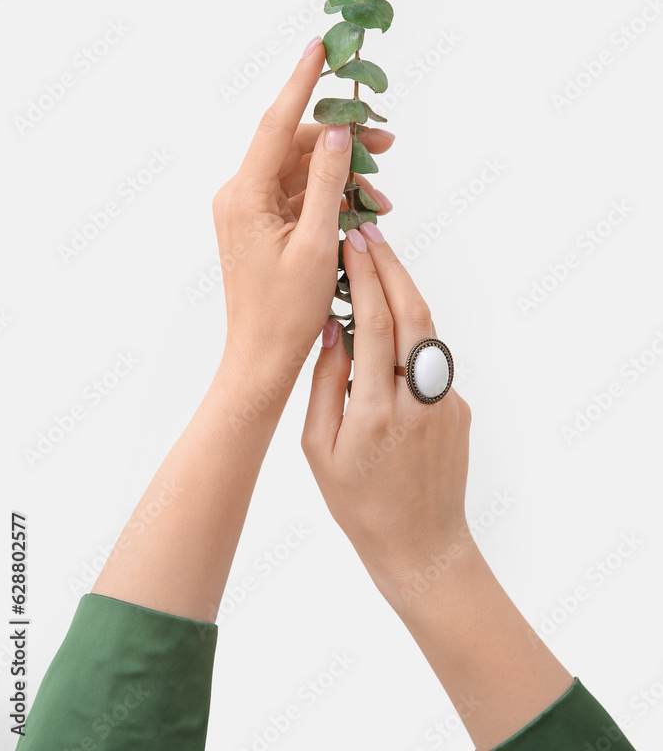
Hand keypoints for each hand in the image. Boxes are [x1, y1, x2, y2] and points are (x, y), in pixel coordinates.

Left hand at [213, 37, 394, 380]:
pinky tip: (362, 209)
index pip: (276, 124)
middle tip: (385, 141)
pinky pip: (297, 196)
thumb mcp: (316, 243)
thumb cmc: (286, 312)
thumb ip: (327, 183)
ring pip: (299, 171)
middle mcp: (239, 195)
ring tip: (381, 196)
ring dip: (340, 175)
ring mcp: (248, 210)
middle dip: (340, 141)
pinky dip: (329, 197)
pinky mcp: (260, 225)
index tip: (320, 45)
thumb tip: (336, 132)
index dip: (301, 81)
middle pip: (293, 147)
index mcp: (244, 195)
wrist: (262, 358)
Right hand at [301, 220, 472, 602]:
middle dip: (389, 265)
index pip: (373, 323)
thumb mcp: (320, 451)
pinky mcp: (459, 409)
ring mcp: (446, 403)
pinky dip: (411, 333)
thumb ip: (325, 385)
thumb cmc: (359, 504)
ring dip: (404, 291)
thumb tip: (332, 330)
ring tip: (378, 262)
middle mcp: (418, 400)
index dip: (363, 276)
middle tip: (367, 232)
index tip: (351, 242)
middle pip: (411, 312)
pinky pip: (431, 361)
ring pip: (427, 331)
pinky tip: (389, 323)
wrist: (423, 547)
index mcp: (376, 411)